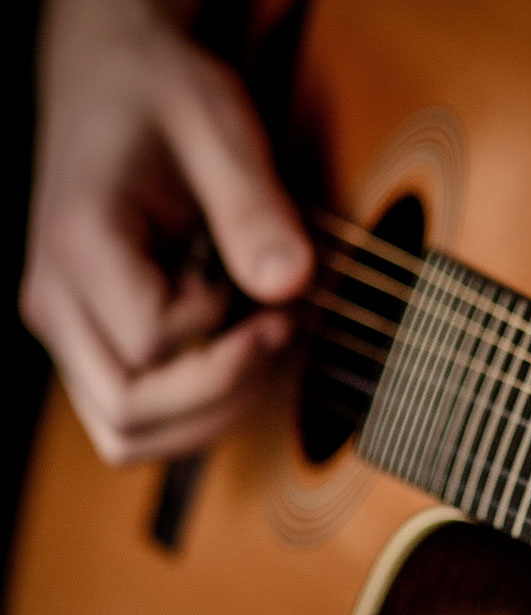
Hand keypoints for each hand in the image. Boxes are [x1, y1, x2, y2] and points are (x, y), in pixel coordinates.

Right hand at [19, 0, 312, 463]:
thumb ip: (253, 206)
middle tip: (284, 330)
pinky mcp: (91, 340)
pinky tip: (241, 348)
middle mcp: (54, 301)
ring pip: (127, 435)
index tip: (279, 297)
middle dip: (225, 392)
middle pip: (129, 415)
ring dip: (213, 412)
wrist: (112, 76)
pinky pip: (137, 416)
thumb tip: (289, 286)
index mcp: (79, 245)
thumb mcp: (219, 128)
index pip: (151, 347)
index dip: (227, 339)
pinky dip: (197, 405)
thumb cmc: (163, 95)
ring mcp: (67, 329)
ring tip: (264, 344)